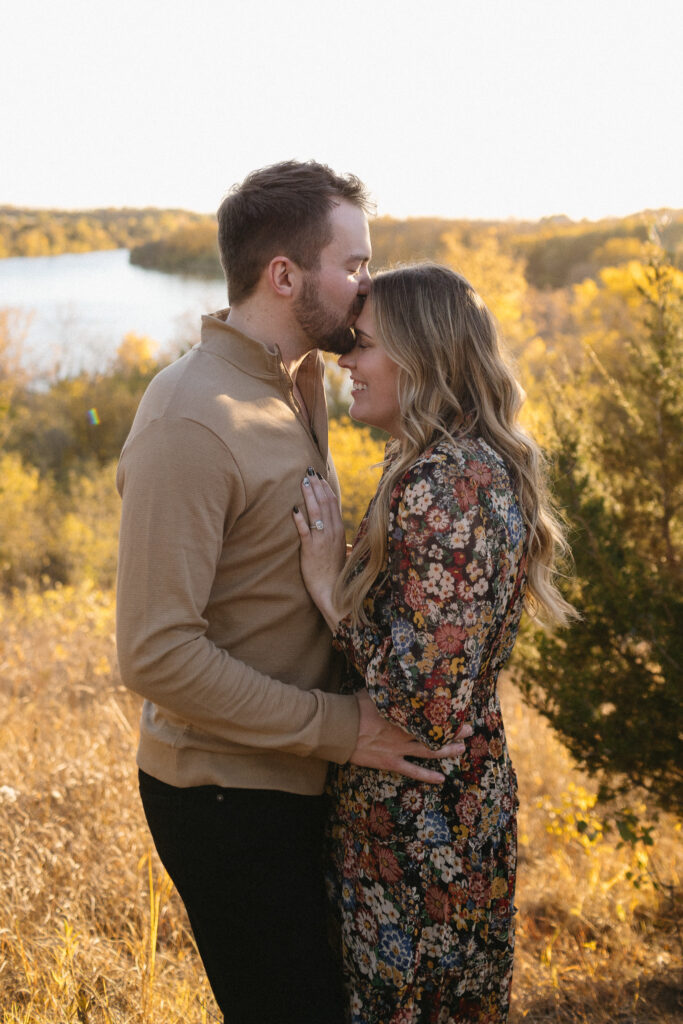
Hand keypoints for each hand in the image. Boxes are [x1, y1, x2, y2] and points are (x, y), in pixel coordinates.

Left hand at [292, 470, 346, 630]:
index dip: (325, 488)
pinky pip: (304, 531)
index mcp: (340, 530)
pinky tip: (293, 508)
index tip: (318, 476)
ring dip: (309, 495)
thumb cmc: (335, 572)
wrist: (333, 591)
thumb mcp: (338, 550)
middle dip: (316, 486)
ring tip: (302, 482)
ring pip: (316, 512)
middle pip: (325, 503)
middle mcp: (332, 532)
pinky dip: (299, 519)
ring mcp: (322, 540)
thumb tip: (335, 527)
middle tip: (308, 472)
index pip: (333, 503)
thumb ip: (336, 536)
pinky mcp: (311, 550)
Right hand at [349, 689, 472, 783]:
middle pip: (434, 732)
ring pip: (429, 751)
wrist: (338, 727)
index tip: (457, 709)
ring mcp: (398, 748)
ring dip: (447, 750)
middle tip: (468, 728)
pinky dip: (427, 776)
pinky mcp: (390, 762)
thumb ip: (388, 687)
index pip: (428, 714)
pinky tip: (441, 779)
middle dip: (453, 731)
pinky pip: (413, 771)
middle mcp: (404, 731)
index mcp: (401, 713)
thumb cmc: (353, 707)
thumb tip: (395, 673)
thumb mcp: (373, 691)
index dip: (444, 714)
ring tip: (462, 748)